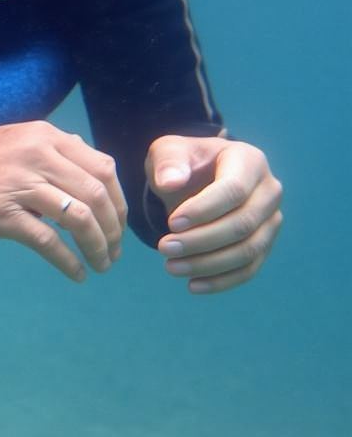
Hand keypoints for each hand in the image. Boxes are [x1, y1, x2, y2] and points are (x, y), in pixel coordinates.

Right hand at [0, 121, 126, 282]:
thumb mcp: (13, 143)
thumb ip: (50, 150)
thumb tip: (89, 158)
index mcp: (43, 137)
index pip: (103, 168)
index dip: (119, 201)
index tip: (117, 224)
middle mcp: (36, 154)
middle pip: (97, 194)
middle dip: (113, 229)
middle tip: (114, 251)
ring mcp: (18, 184)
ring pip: (79, 218)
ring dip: (99, 247)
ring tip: (102, 264)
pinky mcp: (1, 214)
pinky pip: (48, 241)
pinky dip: (69, 261)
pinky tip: (77, 274)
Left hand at [146, 135, 281, 293]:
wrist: (195, 176)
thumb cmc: (183, 162)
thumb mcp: (168, 151)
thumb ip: (167, 162)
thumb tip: (170, 183)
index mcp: (249, 161)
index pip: (234, 190)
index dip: (204, 210)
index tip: (171, 223)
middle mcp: (269, 191)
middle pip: (243, 224)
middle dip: (202, 240)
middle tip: (164, 248)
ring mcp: (271, 219)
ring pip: (249, 250)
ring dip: (209, 264)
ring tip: (171, 267)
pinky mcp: (264, 243)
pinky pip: (250, 268)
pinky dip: (222, 280)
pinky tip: (193, 285)